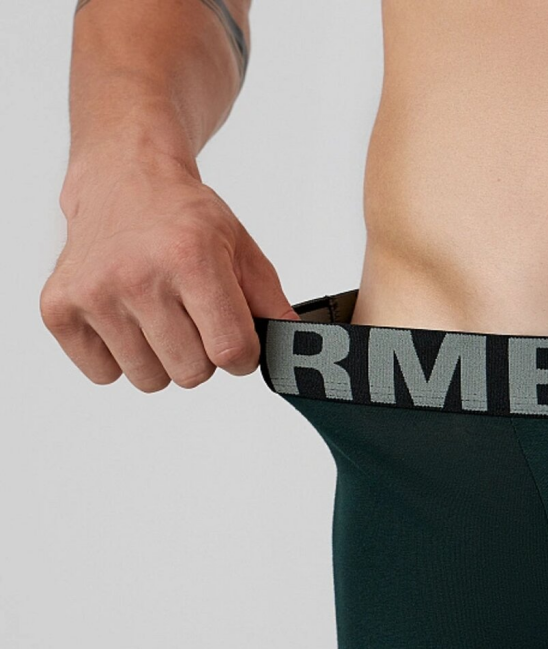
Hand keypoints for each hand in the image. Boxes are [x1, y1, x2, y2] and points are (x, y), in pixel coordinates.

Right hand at [39, 150, 300, 391]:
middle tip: (191, 316)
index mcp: (190, 258)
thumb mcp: (240, 247)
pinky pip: (105, 375)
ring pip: (149, 380)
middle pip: (192, 374)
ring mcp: (94, 294)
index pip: (230, 353)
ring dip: (162, 359)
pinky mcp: (59, 309)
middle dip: (202, 355)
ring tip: (157, 315)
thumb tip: (297, 352)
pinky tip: (125, 318)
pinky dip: (119, 358)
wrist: (122, 178)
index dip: (242, 355)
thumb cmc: (184, 217)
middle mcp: (137, 276)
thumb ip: (271, 303)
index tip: (235, 339)